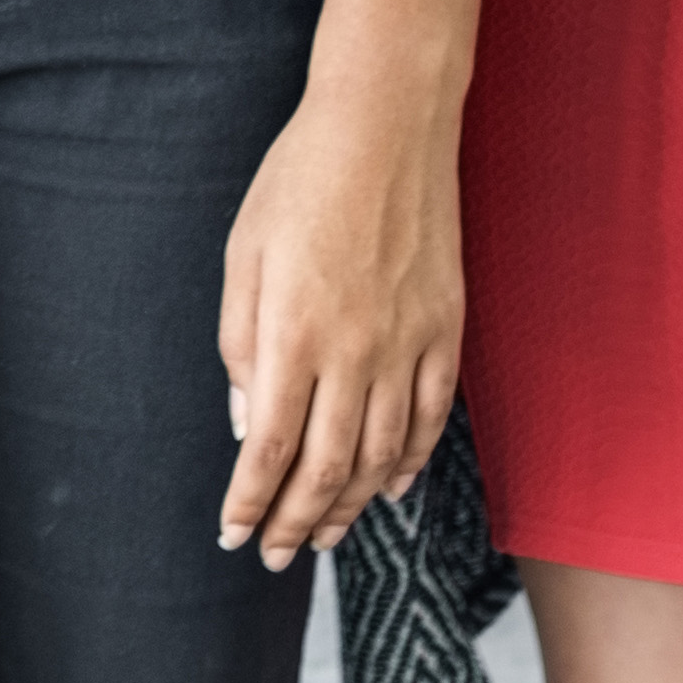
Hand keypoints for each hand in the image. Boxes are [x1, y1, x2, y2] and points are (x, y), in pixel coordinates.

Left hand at [216, 83, 462, 564]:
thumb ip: (241, 344)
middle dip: (296, 523)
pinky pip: (432, 418)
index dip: (250, 503)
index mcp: (293, 335)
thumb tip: (247, 423)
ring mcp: (409, 345)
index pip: (269, 448)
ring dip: (349, 506)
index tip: (234, 536)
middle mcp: (355, 352)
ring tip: (324, 535)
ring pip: (380, 455)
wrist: (386, 126)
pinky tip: (389, 487)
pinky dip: (409, 462)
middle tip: (275, 555)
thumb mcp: (243, 255)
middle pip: (326, 468)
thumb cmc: (299, 182)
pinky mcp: (447, 331)